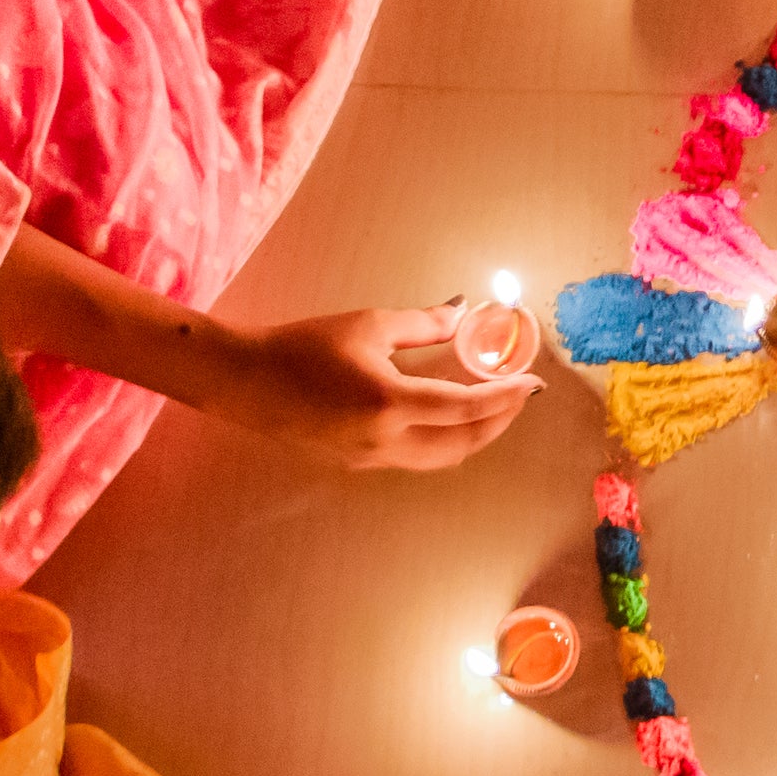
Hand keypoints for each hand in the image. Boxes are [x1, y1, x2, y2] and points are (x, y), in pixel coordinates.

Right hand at [188, 307, 533, 470]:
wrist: (245, 382)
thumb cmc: (302, 346)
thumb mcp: (368, 325)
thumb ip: (422, 325)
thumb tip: (462, 312)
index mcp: (389, 404)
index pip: (466, 408)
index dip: (505, 396)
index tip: (531, 383)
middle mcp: (384, 441)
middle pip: (462, 444)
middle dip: (497, 422)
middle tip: (516, 395)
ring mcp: (370, 459)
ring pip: (441, 457)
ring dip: (471, 434)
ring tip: (488, 404)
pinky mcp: (356, 463)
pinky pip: (414, 457)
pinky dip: (441, 438)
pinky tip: (444, 413)